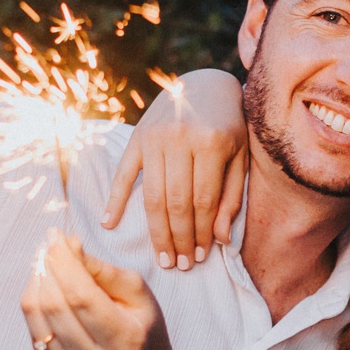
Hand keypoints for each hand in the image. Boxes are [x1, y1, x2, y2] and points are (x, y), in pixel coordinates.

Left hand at [20, 231, 174, 349]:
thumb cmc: (139, 322)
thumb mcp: (135, 291)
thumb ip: (101, 269)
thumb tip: (68, 245)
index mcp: (124, 339)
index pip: (82, 296)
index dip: (64, 262)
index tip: (56, 236)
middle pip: (55, 304)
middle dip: (48, 265)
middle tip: (51, 243)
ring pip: (37, 312)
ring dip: (37, 278)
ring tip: (48, 260)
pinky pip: (32, 324)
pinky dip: (34, 296)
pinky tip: (47, 284)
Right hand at [101, 69, 247, 269]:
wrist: (204, 83)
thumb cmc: (229, 125)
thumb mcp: (240, 157)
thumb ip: (232, 196)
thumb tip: (220, 240)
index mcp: (212, 143)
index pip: (203, 201)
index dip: (201, 233)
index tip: (199, 256)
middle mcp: (181, 140)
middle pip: (176, 203)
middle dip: (178, 239)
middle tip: (179, 265)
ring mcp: (155, 138)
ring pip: (152, 195)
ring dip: (156, 231)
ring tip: (162, 256)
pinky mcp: (137, 137)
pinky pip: (123, 174)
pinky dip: (114, 199)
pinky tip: (110, 224)